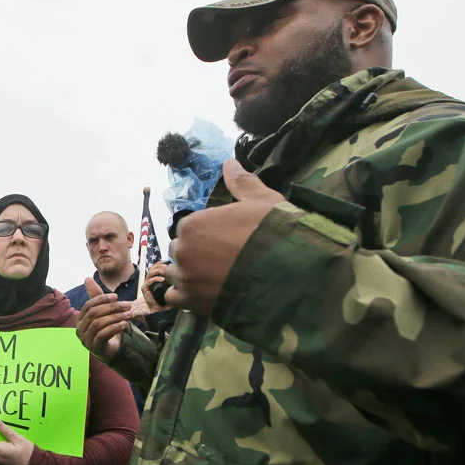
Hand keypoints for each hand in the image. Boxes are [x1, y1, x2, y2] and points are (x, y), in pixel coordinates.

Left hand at [0, 422, 34, 464]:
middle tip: (4, 431)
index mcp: (0, 451)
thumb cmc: (29, 453)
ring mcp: (2, 462)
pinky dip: (6, 450)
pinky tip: (14, 446)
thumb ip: (7, 432)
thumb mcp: (19, 440)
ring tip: (11, 438)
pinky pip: (2, 455)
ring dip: (2, 444)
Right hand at [75, 277, 131, 361]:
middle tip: (128, 305)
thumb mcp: (103, 312)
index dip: (102, 299)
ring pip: (99, 323)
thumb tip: (87, 279)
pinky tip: (124, 325)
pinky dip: (114, 328)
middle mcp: (80, 328)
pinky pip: (103, 335)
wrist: (110, 350)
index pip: (89, 305)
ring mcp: (85, 339)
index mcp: (80, 318)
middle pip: (94, 313)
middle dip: (112, 308)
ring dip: (116, 317)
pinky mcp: (94, 347)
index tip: (116, 296)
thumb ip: (97, 297)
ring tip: (129, 315)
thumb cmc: (105, 329)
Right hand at [138, 261, 170, 313]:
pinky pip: (149, 282)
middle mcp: (149, 280)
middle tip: (167, 266)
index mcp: (154, 278)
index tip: (167, 261)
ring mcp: (146, 284)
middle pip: (152, 268)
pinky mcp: (144, 289)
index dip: (160, 263)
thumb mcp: (170, 287)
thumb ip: (172, 280)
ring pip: (150, 273)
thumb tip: (178, 271)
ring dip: (157, 271)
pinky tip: (162, 279)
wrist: (161, 310)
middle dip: (159, 266)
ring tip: (165, 272)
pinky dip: (155, 279)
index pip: (155, 267)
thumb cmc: (166, 299)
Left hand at [165, 160, 283, 315]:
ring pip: (177, 275)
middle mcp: (183, 250)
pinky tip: (203, 294)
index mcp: (193, 224)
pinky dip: (185, 297)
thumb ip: (241, 182)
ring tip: (215, 279)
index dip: (208, 235)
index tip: (226, 242)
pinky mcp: (191, 302)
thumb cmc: (276, 234)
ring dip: (190, 276)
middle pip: (181, 251)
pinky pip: (174, 299)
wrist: (290, 275)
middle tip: (223, 261)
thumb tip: (229, 162)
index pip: (189, 229)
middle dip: (196, 255)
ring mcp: (185, 278)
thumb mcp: (262, 200)